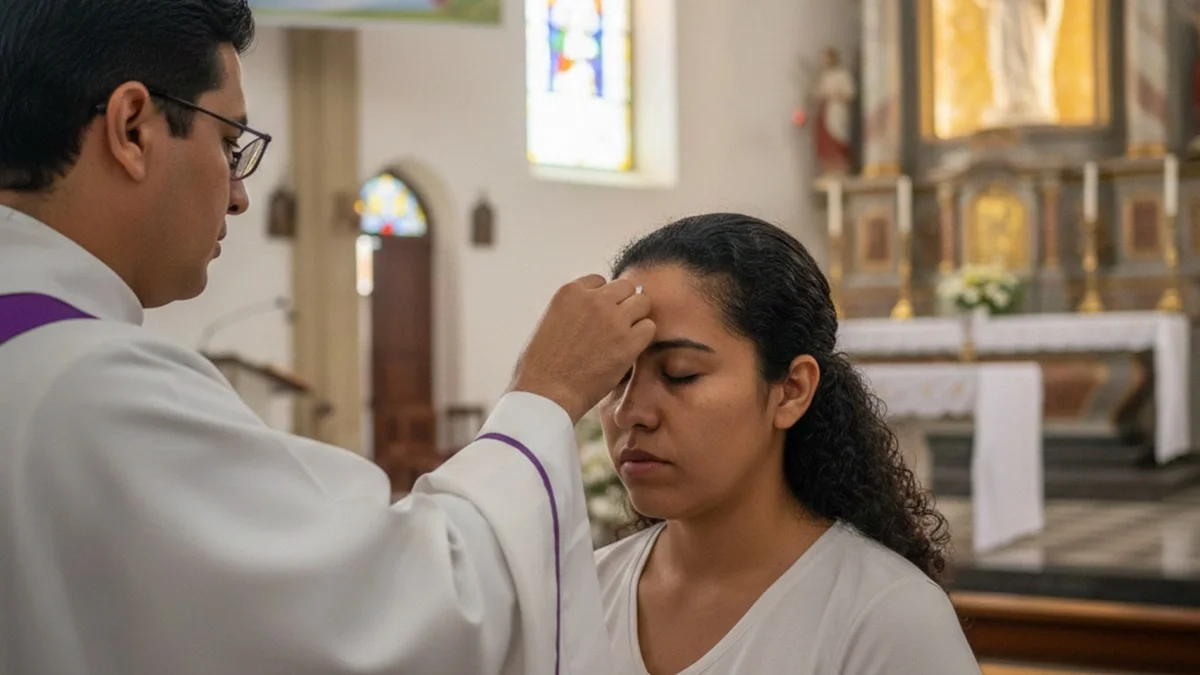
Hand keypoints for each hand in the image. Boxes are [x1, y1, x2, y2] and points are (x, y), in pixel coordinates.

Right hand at [510, 275, 654, 422]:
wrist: (545, 393)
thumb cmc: (540, 366)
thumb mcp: (549, 322)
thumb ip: (573, 311)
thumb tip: (592, 314)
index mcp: (571, 292)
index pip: (600, 281)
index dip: (602, 299)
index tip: (598, 317)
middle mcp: (594, 299)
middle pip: (626, 287)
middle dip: (624, 304)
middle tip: (617, 326)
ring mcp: (613, 319)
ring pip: (643, 303)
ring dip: (637, 318)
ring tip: (625, 338)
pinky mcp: (628, 342)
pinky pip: (649, 328)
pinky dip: (642, 338)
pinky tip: (629, 351)